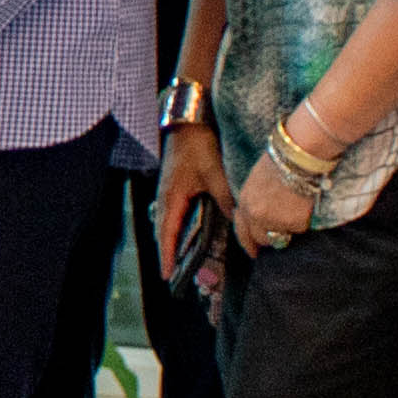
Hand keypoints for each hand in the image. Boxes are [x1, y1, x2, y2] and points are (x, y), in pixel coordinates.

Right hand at [154, 124, 229, 281]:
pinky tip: (180, 232)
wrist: (189, 121)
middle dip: (166, 253)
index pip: (167, 233)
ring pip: (165, 222)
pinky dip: (172, 227)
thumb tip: (236, 220)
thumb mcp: (215, 173)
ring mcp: (167, 190)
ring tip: (174, 258)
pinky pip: (169, 213)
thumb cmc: (199, 145)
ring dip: (168, 241)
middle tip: (171, 275)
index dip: (167, 255)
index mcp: (173, 197)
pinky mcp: (172, 185)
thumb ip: (225, 198)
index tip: (167, 276)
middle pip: (162, 232)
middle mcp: (166, 197)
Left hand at [228, 144, 317, 258]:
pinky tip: (305, 204)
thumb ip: (255, 200)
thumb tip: (259, 217)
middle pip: (262, 239)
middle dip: (271, 237)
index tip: (254, 251)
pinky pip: (299, 229)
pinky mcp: (294, 224)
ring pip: (281, 237)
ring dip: (287, 229)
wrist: (300, 157)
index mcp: (245, 201)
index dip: (248, 242)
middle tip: (282, 235)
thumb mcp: (258, 180)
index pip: (242, 230)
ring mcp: (275, 221)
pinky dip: (303, 221)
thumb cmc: (282, 161)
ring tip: (295, 209)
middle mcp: (257, 215)